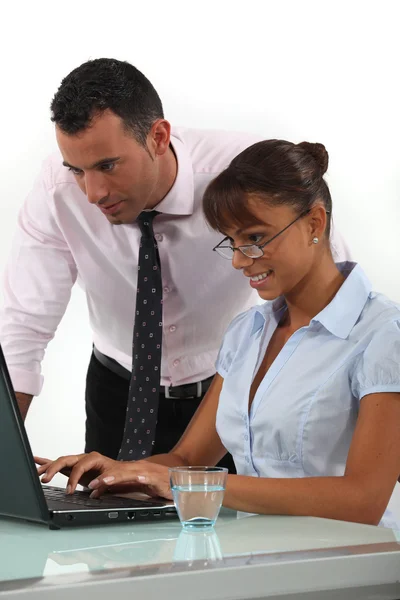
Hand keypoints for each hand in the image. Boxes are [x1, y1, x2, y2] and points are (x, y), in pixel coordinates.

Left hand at [35, 452, 172, 499]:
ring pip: (96, 464)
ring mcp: (119, 466)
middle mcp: (105, 462)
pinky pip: (120, 475)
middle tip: (44, 478)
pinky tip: (98, 486)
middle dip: (58, 466)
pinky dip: (108, 480)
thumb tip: (82, 491)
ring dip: (79, 474)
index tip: (35, 467)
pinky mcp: (136, 472)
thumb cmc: (133, 481)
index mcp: (96, 466)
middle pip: (77, 459)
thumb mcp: (108, 485)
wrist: (161, 478)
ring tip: (68, 487)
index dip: (51, 463)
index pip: (70, 462)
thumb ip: (95, 485)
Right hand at [35, 452, 115, 490]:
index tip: (70, 490)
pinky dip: (48, 463)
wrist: (120, 471)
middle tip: (45, 479)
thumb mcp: (114, 477)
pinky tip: (37, 461)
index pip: (79, 467)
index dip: (73, 479)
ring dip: (47, 467)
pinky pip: (59, 465)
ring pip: (60, 462)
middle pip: (65, 460)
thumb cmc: (117, 472)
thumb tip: (93, 487)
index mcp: (93, 458)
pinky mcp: (74, 467)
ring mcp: (78, 461)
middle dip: (54, 469)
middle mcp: (83, 458)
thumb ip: (104, 482)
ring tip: (36, 473)